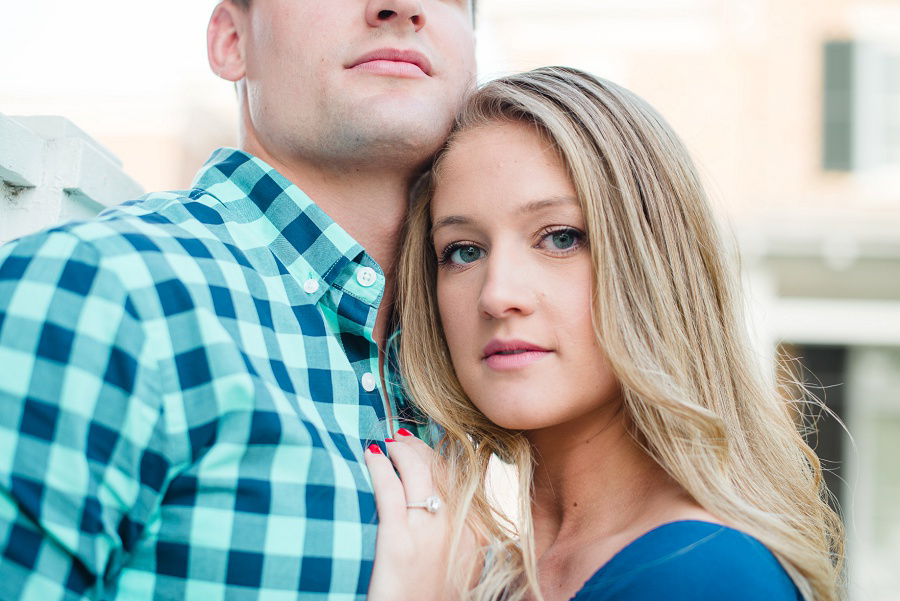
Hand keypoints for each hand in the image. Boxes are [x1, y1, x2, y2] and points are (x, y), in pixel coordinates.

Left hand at [365, 430, 455, 600]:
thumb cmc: (437, 598)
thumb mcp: (464, 562)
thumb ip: (463, 530)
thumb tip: (448, 501)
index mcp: (478, 530)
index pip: (462, 474)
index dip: (441, 454)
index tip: (426, 444)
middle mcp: (459, 524)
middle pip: (440, 467)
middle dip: (420, 447)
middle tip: (402, 438)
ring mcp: (429, 531)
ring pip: (416, 470)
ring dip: (400, 450)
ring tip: (387, 444)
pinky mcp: (398, 541)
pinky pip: (388, 488)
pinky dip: (379, 466)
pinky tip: (370, 456)